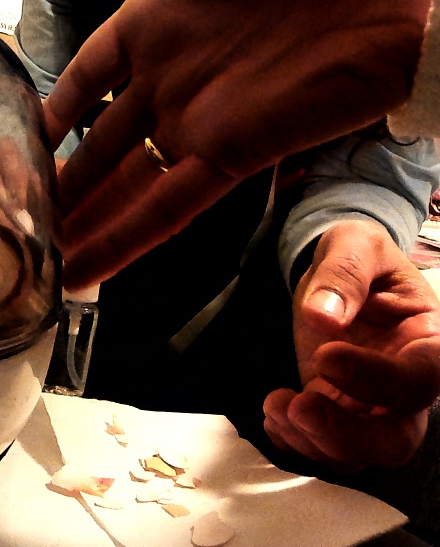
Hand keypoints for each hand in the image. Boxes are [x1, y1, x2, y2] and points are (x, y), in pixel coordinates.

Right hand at [42, 0, 439, 288]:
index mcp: (158, 16)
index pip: (85, 74)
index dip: (53, 111)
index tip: (17, 143)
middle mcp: (174, 77)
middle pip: (100, 144)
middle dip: (60, 184)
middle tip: (11, 221)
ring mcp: (203, 119)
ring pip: (127, 186)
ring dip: (84, 226)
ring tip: (37, 267)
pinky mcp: (238, 153)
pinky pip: (170, 205)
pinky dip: (128, 239)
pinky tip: (89, 270)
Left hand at [263, 221, 439, 470]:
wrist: (338, 271)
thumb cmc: (359, 255)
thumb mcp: (354, 245)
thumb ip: (344, 273)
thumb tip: (324, 315)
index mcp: (428, 342)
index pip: (419, 379)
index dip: (376, 379)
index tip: (325, 355)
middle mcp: (406, 384)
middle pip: (397, 439)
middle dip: (347, 436)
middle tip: (300, 406)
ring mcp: (371, 404)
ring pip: (358, 453)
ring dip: (313, 442)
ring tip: (277, 405)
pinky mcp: (336, 410)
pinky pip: (324, 447)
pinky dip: (295, 442)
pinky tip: (274, 412)